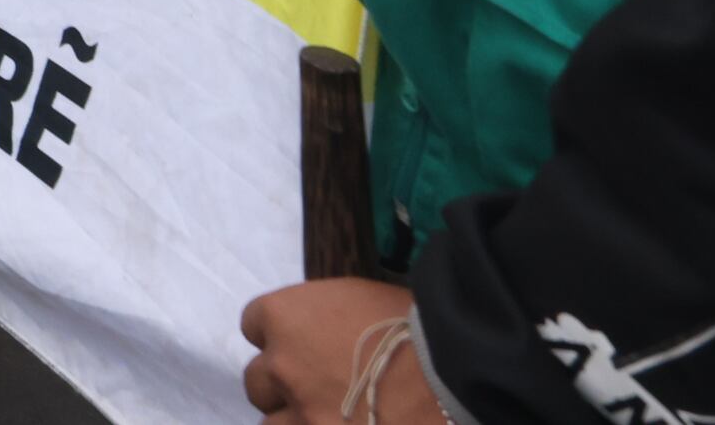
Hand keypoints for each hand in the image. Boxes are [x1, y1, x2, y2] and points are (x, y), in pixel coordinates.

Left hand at [239, 281, 434, 424]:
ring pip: (273, 424)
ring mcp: (303, 416)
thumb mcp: (361, 301)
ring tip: (328, 417)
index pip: (255, 325)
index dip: (282, 337)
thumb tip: (326, 338)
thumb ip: (326, 322)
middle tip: (318, 389)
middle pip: (258, 381)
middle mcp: (282, 367)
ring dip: (295, 420)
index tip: (304, 345)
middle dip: (284, 384)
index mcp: (285, 318)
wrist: (459, 374)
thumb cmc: (419, 328)